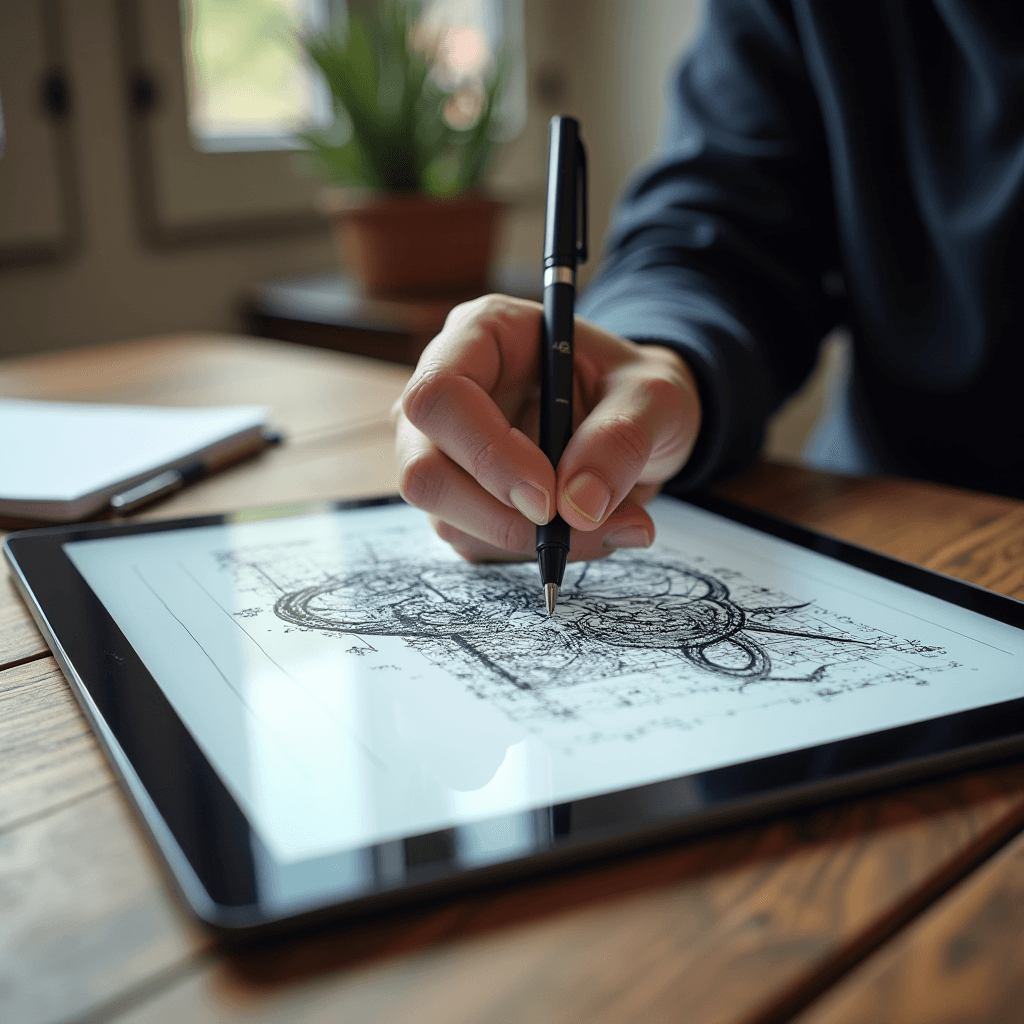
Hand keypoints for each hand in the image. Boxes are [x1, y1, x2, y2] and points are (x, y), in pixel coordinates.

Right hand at [394, 294, 700, 560]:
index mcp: (482, 335)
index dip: (486, 454)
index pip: (440, 395)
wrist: (640, 423)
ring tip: (608, 524)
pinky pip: (473, 543)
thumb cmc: (636, 390)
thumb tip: (578, 505)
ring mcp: (443, 449)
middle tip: (574, 528)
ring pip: (445, 518)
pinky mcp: (459, 498)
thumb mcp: (655, 396)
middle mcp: (446, 391)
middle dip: (498, 516)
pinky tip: (583, 531)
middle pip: (423, 469)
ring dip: (525, 541)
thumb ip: (622, 439)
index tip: (548, 499)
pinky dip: (530, 552)